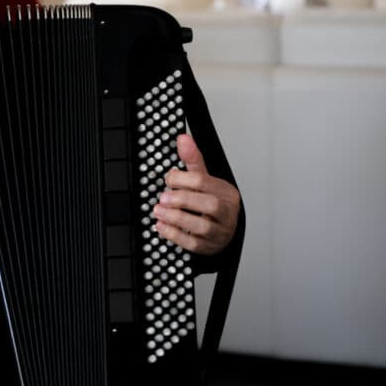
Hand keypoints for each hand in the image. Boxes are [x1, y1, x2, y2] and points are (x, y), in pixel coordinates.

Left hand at [153, 133, 240, 254]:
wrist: (224, 229)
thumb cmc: (213, 202)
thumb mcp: (205, 179)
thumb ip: (193, 160)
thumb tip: (183, 138)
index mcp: (226, 192)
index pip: (204, 182)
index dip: (181, 179)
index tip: (168, 178)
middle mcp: (226, 212)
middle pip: (210, 205)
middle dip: (183, 200)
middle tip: (164, 197)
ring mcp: (219, 232)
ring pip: (203, 227)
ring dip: (176, 218)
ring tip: (159, 211)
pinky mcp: (208, 247)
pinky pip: (193, 244)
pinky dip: (174, 235)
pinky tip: (162, 226)